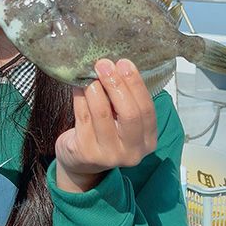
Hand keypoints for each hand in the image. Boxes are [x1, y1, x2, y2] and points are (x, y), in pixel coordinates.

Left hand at [54, 59, 157, 192]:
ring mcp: (108, 155)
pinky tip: (78, 85)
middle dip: (117, 85)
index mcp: (147, 141)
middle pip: (129, 114)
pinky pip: (83, 117)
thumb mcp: (121, 121)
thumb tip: (114, 67)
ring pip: (103, 114)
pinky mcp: (86, 153)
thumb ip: (124, 100)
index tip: (124, 63)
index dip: (135, 84)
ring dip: (96, 89)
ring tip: (90, 74)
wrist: (80, 162)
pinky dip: (80, 97)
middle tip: (104, 65)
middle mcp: (132, 152)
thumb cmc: (104, 134)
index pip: (146, 110)